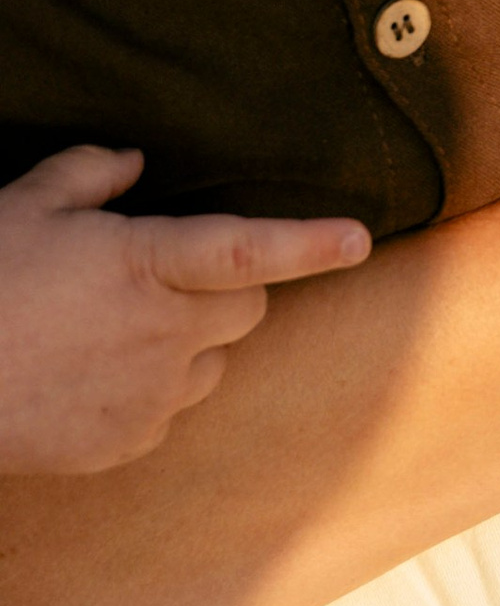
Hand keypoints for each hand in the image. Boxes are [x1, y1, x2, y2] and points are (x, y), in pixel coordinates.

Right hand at [0, 146, 368, 473]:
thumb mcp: (23, 206)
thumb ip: (89, 174)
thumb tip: (136, 162)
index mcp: (144, 263)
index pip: (249, 252)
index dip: (310, 245)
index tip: (359, 239)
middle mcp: (161, 332)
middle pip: (247, 311)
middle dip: (230, 292)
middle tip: (169, 281)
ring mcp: (149, 395)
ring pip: (214, 364)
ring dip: (193, 343)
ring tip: (119, 331)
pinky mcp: (128, 443)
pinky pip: (172, 411)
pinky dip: (154, 391)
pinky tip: (97, 376)